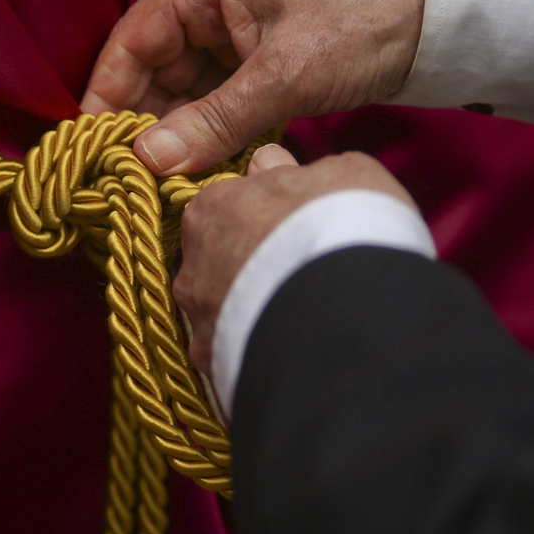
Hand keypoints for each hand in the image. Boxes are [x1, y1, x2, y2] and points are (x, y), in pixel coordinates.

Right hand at [82, 0, 424, 175]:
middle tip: (132, 184)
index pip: (132, 43)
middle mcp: (213, 6)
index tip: (91, 151)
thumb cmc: (364, 18)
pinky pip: (224, 105)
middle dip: (146, 127)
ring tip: (169, 189)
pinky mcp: (267, 65)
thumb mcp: (285, 75)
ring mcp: (240, 36)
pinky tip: (209, 176)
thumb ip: (214, 121)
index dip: (107, 97)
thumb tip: (148, 162)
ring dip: (183, 139)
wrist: (449, 10)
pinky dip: (217, 138)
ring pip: (190, 95)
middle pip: (156, 73)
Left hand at [176, 144, 417, 373]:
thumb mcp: (341, 174)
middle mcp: (191, 267)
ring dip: (250, 312)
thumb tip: (272, 164)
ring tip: (297, 318)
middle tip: (295, 273)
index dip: (260, 215)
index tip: (290, 224)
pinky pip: (232, 356)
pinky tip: (289, 352)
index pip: (224, 205)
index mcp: (210, 209)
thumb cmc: (341, 228)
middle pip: (217, 261)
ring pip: (221, 313)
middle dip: (249, 266)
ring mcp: (199, 323)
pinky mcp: (216, 369)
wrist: (340, 313)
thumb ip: (296, 169)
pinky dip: (255, 351)